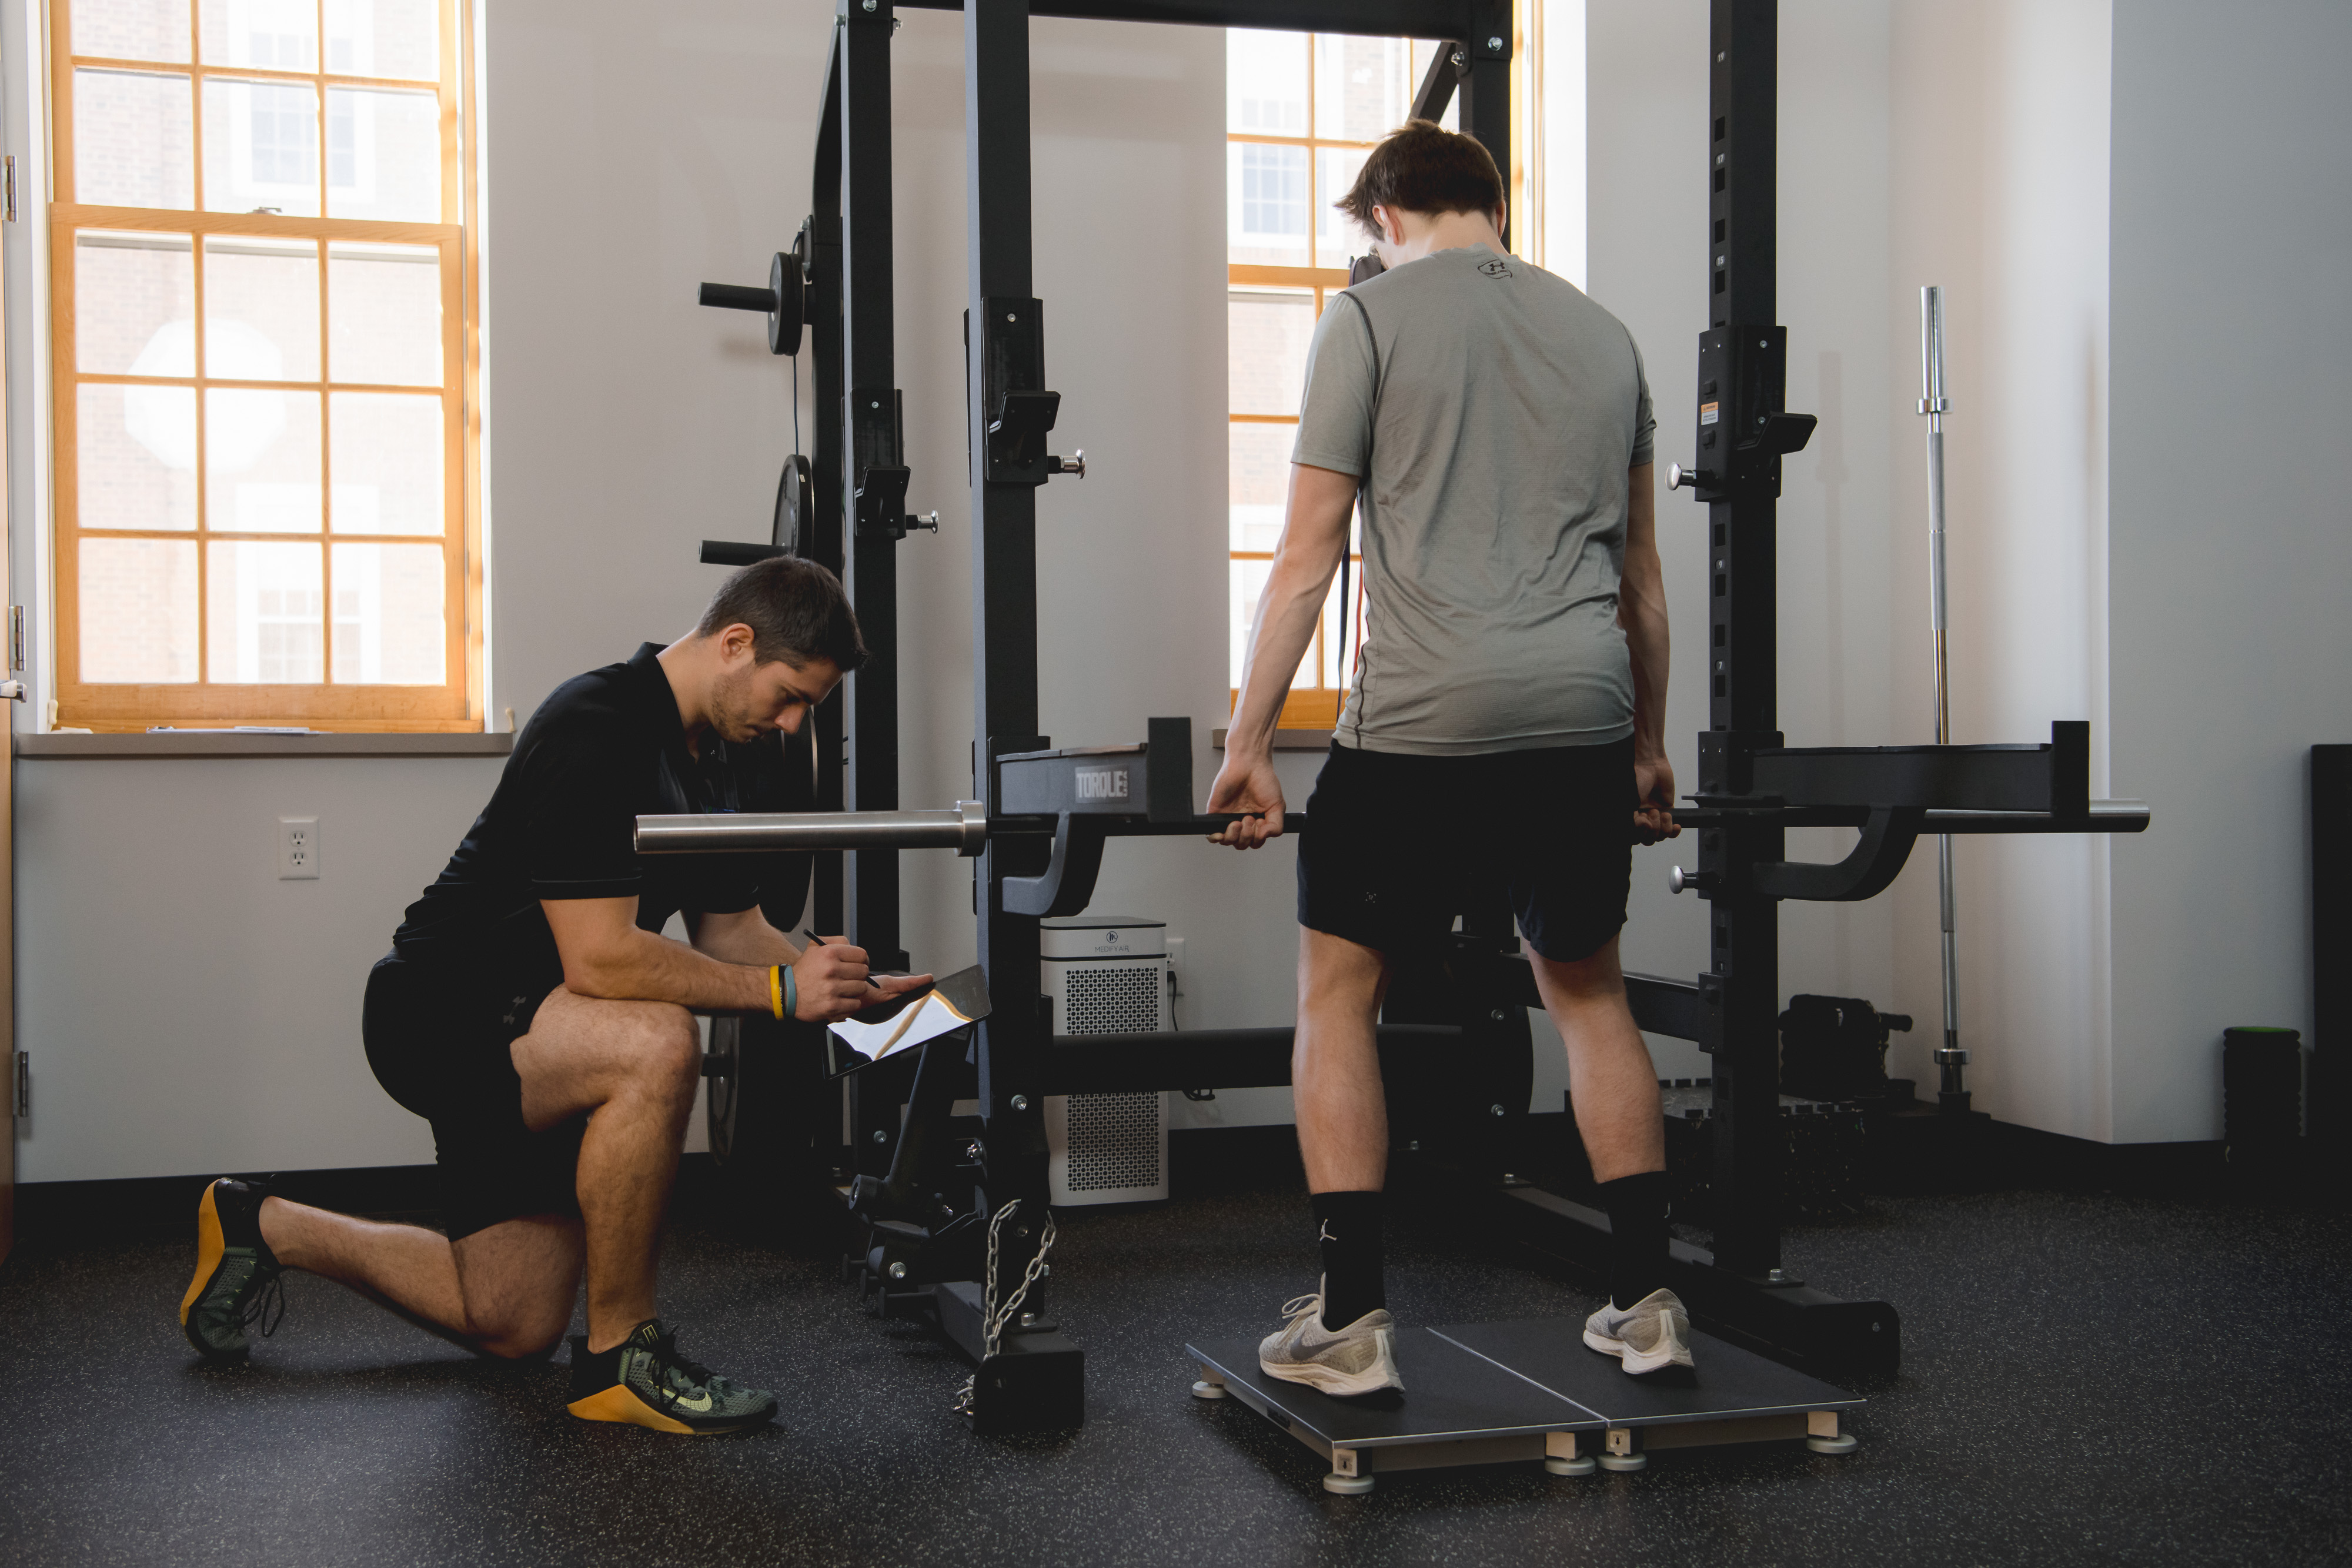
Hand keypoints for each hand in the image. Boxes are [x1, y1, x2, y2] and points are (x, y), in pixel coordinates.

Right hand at [791, 938, 932, 1022]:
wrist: (786, 993)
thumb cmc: (804, 971)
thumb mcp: (815, 947)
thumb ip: (837, 941)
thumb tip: (854, 947)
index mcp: (829, 953)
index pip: (862, 955)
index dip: (862, 960)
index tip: (858, 964)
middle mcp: (831, 970)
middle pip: (864, 971)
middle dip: (859, 975)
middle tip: (850, 978)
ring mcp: (832, 989)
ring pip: (861, 988)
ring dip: (855, 990)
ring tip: (843, 989)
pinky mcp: (832, 1006)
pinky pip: (855, 1004)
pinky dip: (850, 1003)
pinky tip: (840, 999)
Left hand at [1205, 749, 1286, 849]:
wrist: (1248, 763)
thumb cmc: (1263, 780)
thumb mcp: (1278, 805)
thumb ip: (1276, 826)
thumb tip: (1264, 837)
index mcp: (1257, 821)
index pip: (1255, 842)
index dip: (1258, 838)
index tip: (1260, 822)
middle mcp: (1243, 821)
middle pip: (1242, 844)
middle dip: (1247, 837)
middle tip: (1249, 818)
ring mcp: (1228, 818)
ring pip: (1228, 841)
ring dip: (1234, 837)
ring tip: (1239, 822)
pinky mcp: (1215, 813)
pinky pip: (1212, 834)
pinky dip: (1215, 838)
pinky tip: (1221, 832)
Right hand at [1634, 752, 1679, 844]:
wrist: (1651, 767)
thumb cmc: (1636, 780)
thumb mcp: (1629, 801)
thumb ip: (1631, 820)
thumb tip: (1645, 828)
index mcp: (1629, 819)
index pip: (1634, 838)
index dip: (1640, 833)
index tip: (1642, 821)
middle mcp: (1641, 820)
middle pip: (1648, 839)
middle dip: (1653, 829)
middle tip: (1652, 813)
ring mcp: (1654, 817)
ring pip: (1660, 836)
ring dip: (1663, 827)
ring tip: (1663, 813)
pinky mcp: (1668, 812)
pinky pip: (1671, 830)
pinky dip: (1674, 831)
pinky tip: (1676, 826)